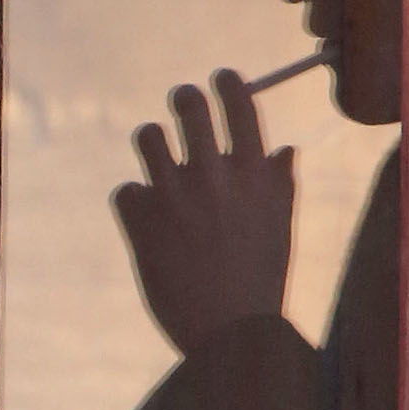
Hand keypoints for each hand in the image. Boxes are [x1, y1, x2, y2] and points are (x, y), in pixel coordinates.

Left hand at [113, 70, 293, 352]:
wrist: (228, 332)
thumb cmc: (259, 281)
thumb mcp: (280, 227)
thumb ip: (278, 183)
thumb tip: (283, 149)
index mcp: (253, 172)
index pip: (238, 103)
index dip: (227, 83)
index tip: (219, 77)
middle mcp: (213, 174)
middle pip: (188, 105)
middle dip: (183, 98)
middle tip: (182, 100)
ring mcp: (173, 195)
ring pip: (147, 137)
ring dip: (150, 142)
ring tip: (156, 154)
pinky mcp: (141, 220)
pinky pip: (125, 191)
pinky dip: (133, 202)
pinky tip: (146, 220)